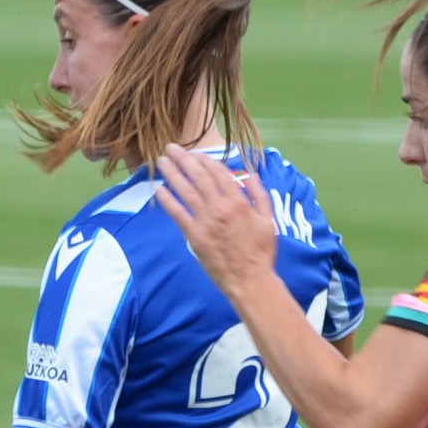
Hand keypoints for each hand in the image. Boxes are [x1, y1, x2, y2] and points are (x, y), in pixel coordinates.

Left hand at [151, 144, 280, 296]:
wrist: (250, 280)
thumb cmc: (261, 251)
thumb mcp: (268, 219)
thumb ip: (259, 193)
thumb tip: (248, 174)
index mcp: (239, 201)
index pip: (218, 172)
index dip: (204, 160)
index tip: (194, 153)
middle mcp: (221, 208)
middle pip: (198, 177)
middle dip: (183, 159)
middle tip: (171, 147)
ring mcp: (206, 222)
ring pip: (186, 191)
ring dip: (172, 174)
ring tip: (162, 161)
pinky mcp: (195, 237)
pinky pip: (178, 214)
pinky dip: (168, 200)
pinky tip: (159, 189)